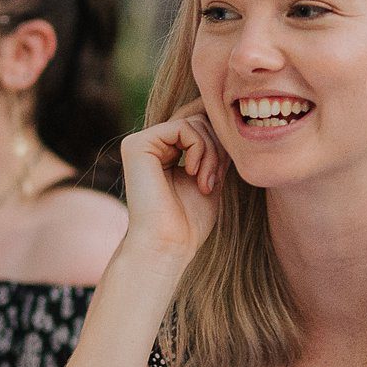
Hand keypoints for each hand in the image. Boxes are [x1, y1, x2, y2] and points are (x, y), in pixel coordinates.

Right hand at [118, 102, 225, 270]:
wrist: (168, 245)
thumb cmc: (189, 222)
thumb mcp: (210, 177)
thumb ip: (215, 150)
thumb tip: (229, 121)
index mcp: (163, 152)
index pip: (199, 126)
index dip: (218, 143)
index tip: (221, 174)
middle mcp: (150, 145)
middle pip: (198, 121)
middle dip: (216, 149)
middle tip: (213, 180)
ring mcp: (141, 142)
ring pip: (193, 123)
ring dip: (210, 153)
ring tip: (206, 182)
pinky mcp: (138, 144)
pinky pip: (182, 127)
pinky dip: (199, 149)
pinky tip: (194, 174)